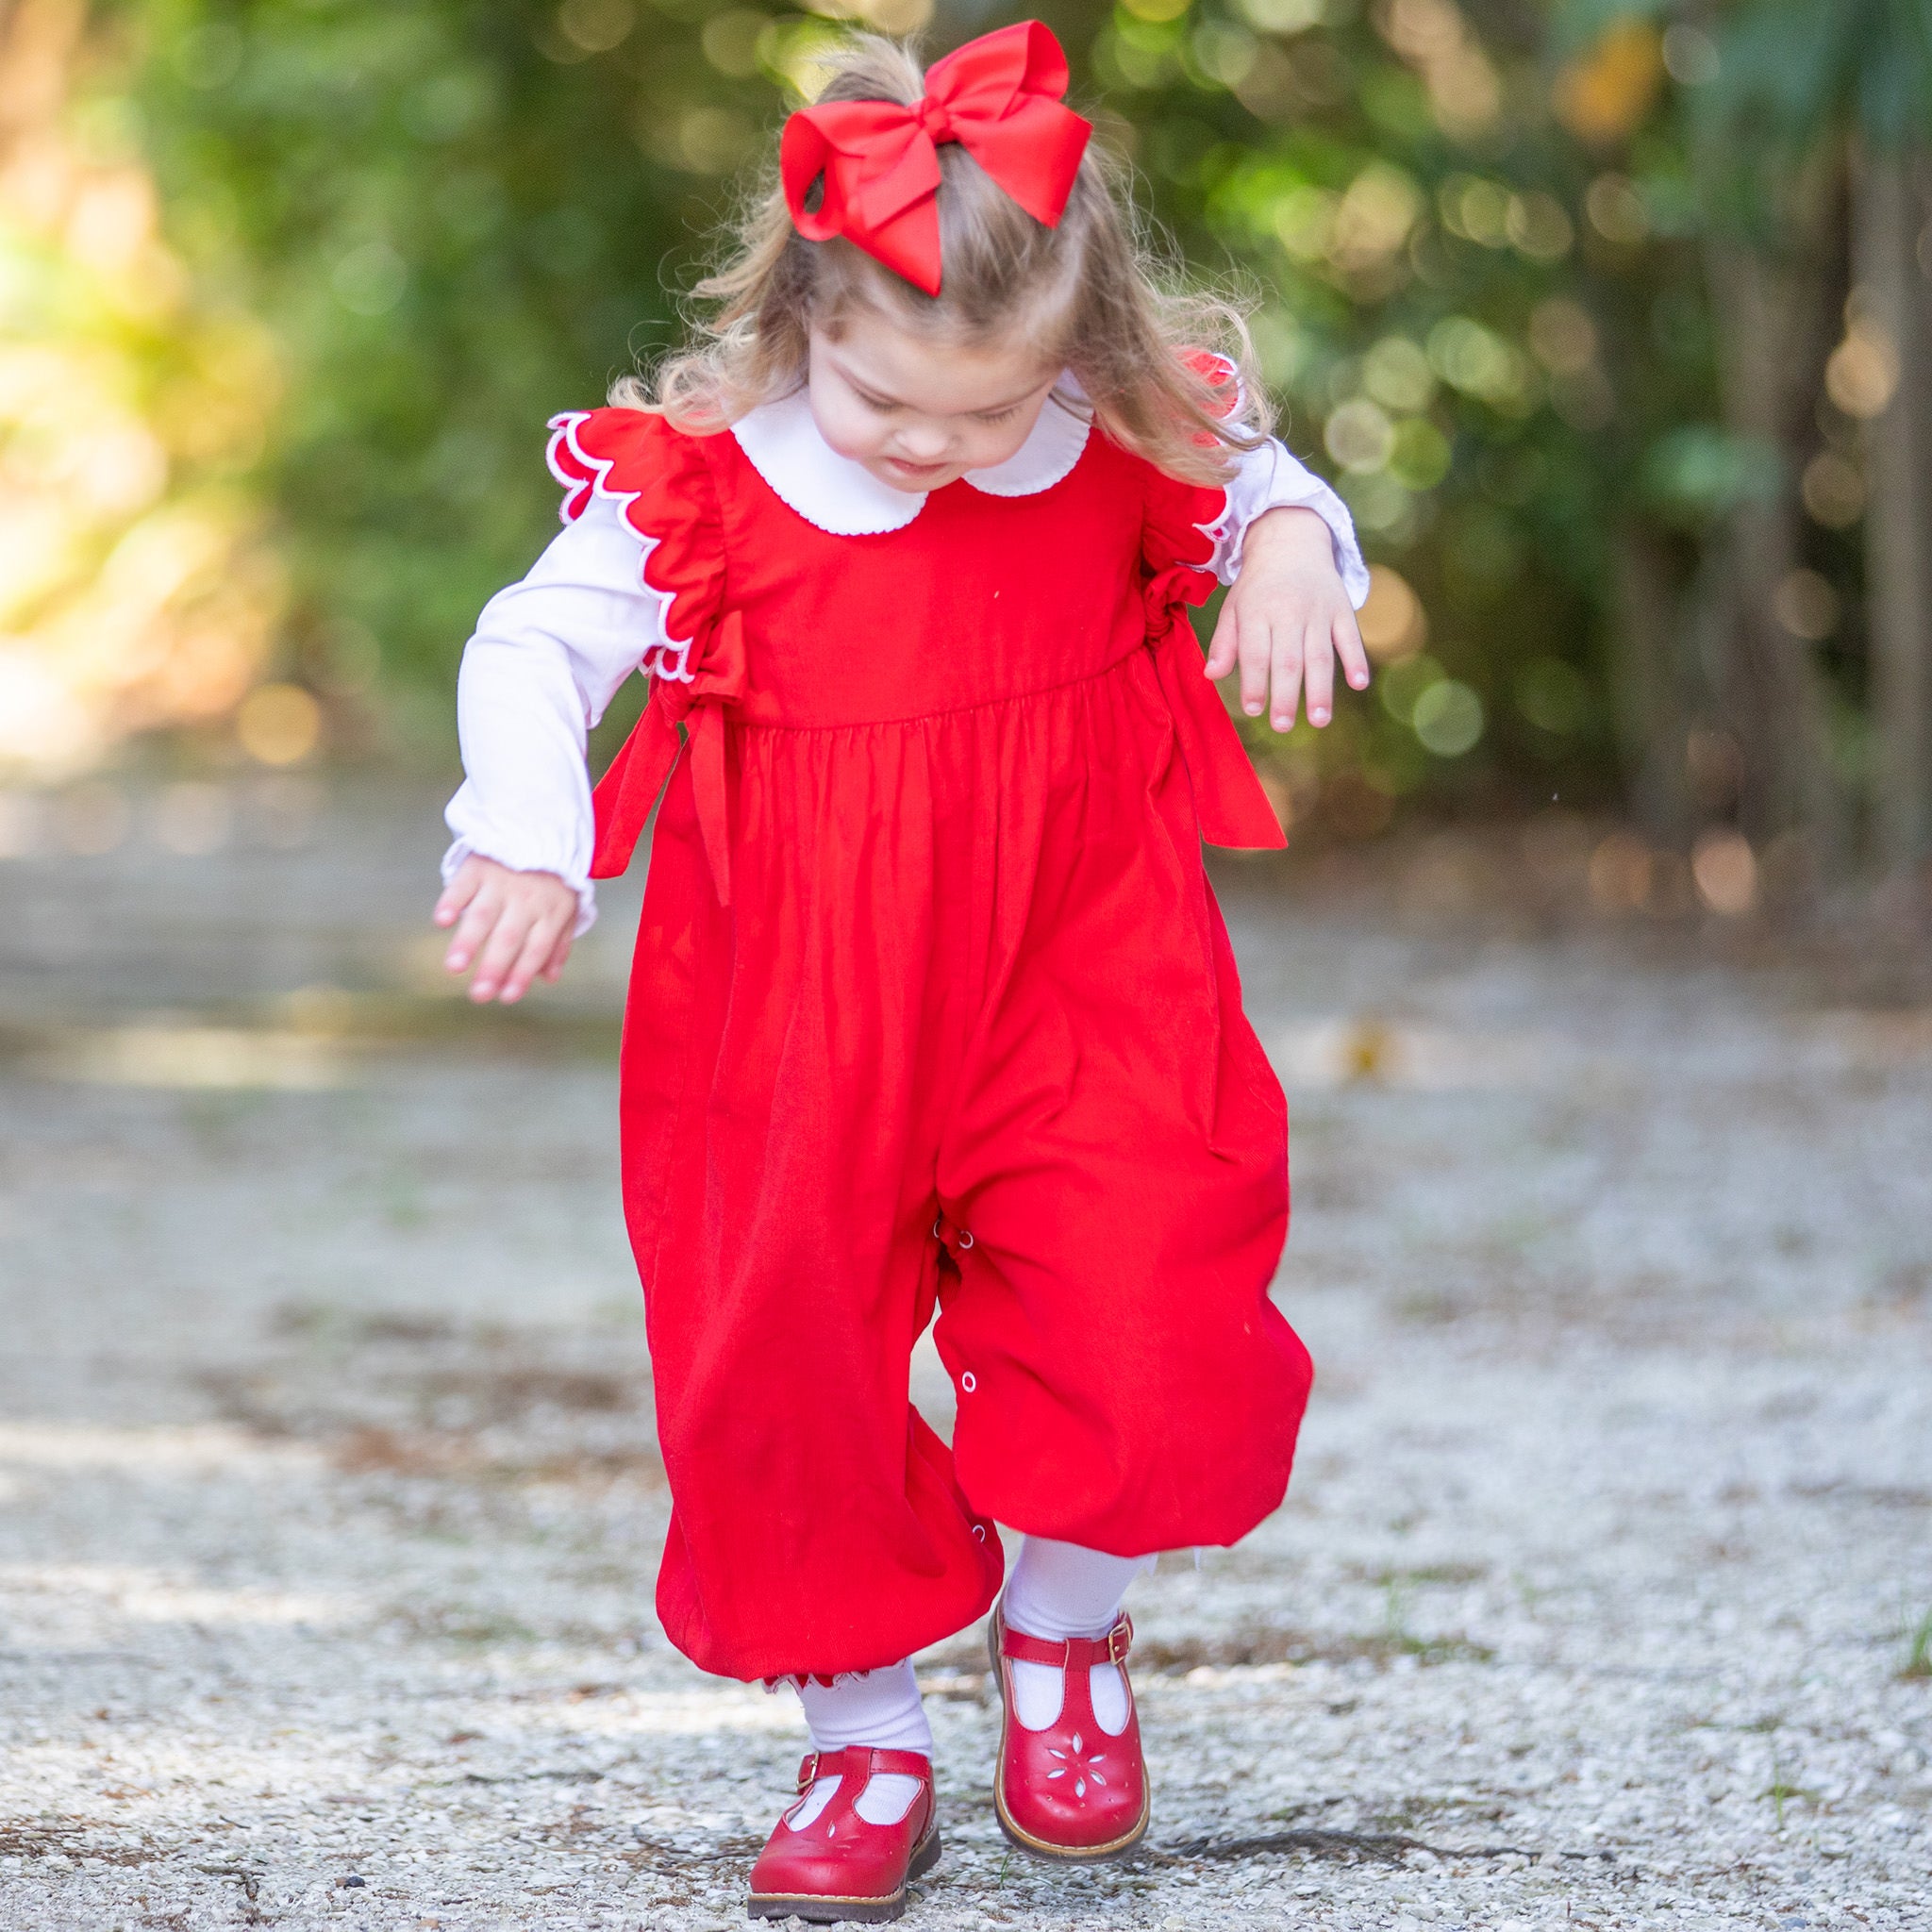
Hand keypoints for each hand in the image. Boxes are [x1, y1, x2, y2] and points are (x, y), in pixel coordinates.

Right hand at [434, 855, 578, 1003]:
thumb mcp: (565, 908)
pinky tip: (442, 920)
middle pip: (509, 938)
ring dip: (468, 941)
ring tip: (454, 966)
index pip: (536, 949)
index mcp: (550, 912)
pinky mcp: (478, 866)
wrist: (535, 828)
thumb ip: (558, 944)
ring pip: (483, 914)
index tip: (506, 997)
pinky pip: (463, 885)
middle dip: (494, 967)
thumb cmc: (549, 879)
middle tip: (479, 994)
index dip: (522, 974)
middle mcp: (526, 899)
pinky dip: (452, 901)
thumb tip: (548, 978)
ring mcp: (501, 882)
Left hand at [1204, 506, 1369, 730]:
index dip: (1255, 682)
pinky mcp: (1341, 609)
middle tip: (1282, 725)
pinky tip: (1358, 684)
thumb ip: (1225, 643)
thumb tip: (1211, 675)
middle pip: (1288, 659)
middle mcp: (1288, 611)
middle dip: (1285, 695)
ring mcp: (1318, 611)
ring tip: (1320, 720)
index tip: (1254, 709)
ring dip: (1321, 689)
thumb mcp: (1234, 607)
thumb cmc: (1257, 586)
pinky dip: (1356, 660)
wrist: (1292, 542)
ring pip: (1320, 654)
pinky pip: (1350, 636)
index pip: (1256, 653)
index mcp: (1257, 612)